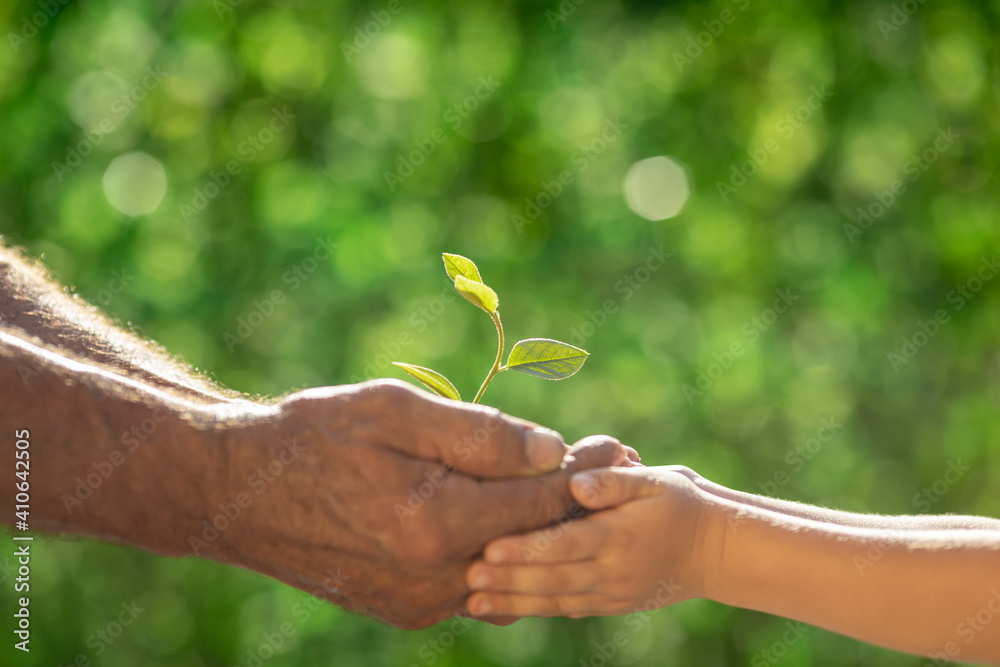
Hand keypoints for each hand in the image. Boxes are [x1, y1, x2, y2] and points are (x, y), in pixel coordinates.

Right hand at [200, 379, 632, 628]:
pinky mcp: (403, 610)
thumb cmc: (315, 436)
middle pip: (534, 541)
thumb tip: (551, 451)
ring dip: (541, 531)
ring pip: (507, 569)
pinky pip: (474, 584)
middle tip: (615, 471)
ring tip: (573, 494)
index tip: (622, 449)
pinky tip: (514, 522)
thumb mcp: (395, 413)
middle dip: (576, 503)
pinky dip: (501, 553)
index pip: (540, 500)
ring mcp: (418, 603)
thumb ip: (479, 435)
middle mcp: (434, 578)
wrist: (239, 494)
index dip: (586, 473)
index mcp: (437, 524)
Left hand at [465, 465, 708, 617]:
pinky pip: (567, 608)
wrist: (715, 550)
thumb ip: (614, 481)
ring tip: (472, 602)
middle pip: (552, 577)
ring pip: (555, 600)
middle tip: (467, 578)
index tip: (489, 547)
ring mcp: (611, 593)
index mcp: (620, 535)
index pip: (565, 544)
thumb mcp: (655, 480)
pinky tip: (502, 609)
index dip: (526, 549)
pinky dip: (533, 610)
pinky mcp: (610, 603)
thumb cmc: (678, 502)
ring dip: (512, 602)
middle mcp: (613, 570)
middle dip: (507, 580)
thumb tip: (576, 481)